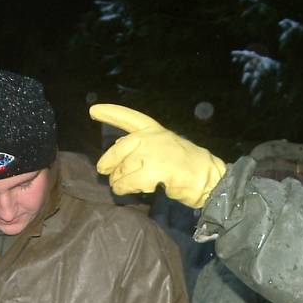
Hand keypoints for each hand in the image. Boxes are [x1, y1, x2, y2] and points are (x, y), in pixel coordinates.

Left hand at [90, 104, 225, 207]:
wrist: (209, 178)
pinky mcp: (154, 170)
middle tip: (103, 171)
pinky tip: (124, 191)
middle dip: (108, 161)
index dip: (111, 113)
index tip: (93, 111)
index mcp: (156, 130)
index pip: (130, 117)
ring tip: (119, 186)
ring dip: (117, 180)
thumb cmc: (191, 165)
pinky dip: (124, 188)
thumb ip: (144, 147)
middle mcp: (152, 138)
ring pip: (122, 168)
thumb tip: (119, 150)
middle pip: (119, 149)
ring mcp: (153, 153)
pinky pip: (129, 181)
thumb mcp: (167, 147)